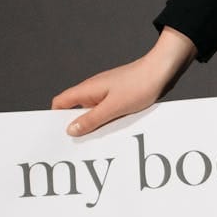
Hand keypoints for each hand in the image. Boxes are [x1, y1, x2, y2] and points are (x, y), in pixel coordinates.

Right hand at [51, 27, 197, 135]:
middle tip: (78, 145)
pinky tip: (114, 132)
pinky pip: (107, 111)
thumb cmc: (138, 85)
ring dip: (94, 126)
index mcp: (87, 89)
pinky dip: (107, 121)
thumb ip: (91, 119)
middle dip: (76, 126)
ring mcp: (106, 93)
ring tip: (96, 143)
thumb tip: (70, 130)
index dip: (54, 117)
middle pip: (75, 110)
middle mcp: (93, 90)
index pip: (60, 102)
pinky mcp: (118, 97)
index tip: (57, 134)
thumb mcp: (113, 107)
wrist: (161, 71)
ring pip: (93, 112)